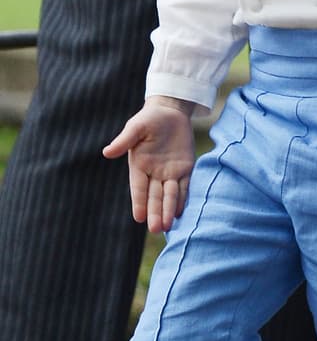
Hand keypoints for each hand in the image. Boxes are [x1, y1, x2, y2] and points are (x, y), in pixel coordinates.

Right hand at [102, 96, 196, 233]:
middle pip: (154, 196)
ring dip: (168, 210)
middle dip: (155, 212)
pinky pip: (184, 185)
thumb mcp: (135, 127)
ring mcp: (170, 171)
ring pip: (169, 194)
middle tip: (155, 229)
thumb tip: (107, 152)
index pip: (139, 188)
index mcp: (139, 165)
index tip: (138, 218)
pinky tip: (180, 212)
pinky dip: (183, 198)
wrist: (170, 111)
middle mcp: (154, 172)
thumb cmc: (149, 118)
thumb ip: (124, 140)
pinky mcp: (185, 166)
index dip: (139, 202)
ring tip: (167, 227)